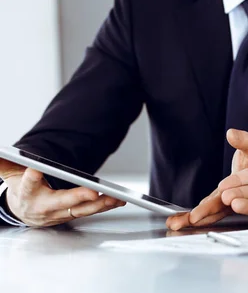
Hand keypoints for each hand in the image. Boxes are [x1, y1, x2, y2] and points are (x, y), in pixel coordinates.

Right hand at [0, 158, 124, 226]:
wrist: (23, 212)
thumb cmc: (21, 189)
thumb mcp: (9, 175)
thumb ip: (5, 163)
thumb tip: (0, 151)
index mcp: (27, 194)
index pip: (27, 185)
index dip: (31, 178)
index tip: (34, 170)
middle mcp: (44, 206)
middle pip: (61, 202)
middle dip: (77, 198)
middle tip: (92, 192)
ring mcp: (60, 213)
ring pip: (80, 210)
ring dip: (99, 204)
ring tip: (114, 197)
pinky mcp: (72, 215)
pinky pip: (90, 212)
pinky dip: (105, 207)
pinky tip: (118, 201)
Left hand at [166, 129, 247, 229]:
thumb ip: (244, 141)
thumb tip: (231, 134)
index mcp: (244, 192)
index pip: (225, 201)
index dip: (211, 208)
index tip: (197, 214)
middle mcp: (235, 201)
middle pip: (216, 212)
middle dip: (201, 217)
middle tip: (188, 220)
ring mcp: (225, 205)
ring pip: (209, 215)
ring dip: (192, 220)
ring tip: (175, 224)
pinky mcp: (217, 204)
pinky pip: (204, 212)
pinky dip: (190, 217)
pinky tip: (176, 220)